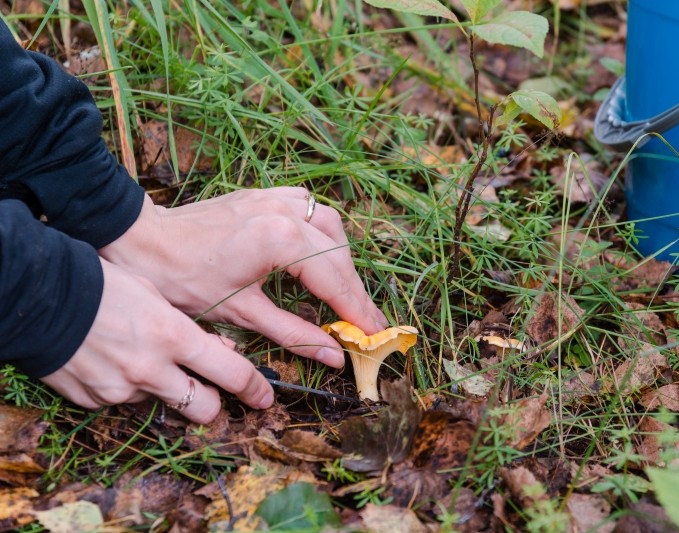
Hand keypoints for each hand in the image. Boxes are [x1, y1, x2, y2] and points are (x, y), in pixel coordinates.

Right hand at [41, 259, 273, 423]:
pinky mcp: (96, 400)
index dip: (254, 388)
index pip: (231, 373)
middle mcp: (153, 369)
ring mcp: (123, 389)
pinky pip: (125, 400)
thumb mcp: (158, 296)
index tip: (265, 397)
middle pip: (205, 408)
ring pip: (164, 403)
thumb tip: (215, 351)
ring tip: (147, 360)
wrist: (41, 296)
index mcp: (174, 336)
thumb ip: (187, 328)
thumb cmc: (105, 284)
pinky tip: (114, 360)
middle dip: (212, 402)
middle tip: (209, 390)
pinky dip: (128, 386)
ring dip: (166, 389)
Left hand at [99, 187, 387, 367]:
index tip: (376, 333)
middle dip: (354, 290)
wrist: (142, 241)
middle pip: (338, 254)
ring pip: (330, 226)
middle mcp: (286, 212)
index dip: (357, 310)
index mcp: (281, 240)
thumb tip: (334, 355)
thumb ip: (294, 333)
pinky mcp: (265, 194)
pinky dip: (323, 232)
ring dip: (342, 259)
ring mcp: (276, 197)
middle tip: (367, 322)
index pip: (334, 279)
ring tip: (344, 292)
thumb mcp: (240, 313)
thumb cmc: (182, 280)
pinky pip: (310, 209)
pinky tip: (321, 251)